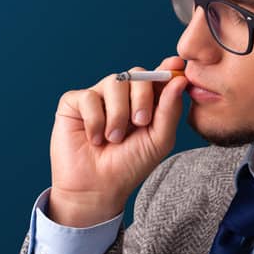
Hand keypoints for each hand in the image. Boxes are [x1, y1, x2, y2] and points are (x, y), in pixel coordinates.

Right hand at [47, 56, 186, 223]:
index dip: (166, 68)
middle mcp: (121, 96)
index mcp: (144, 103)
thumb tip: (179, 79)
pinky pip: (89, 96)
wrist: (96, 188)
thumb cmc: (129, 166)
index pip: (157, 77)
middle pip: (137, 74)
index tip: (176, 65)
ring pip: (114, 82)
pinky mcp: (74, 103)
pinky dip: (95, 120)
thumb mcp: (158, 140)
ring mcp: (97, 97)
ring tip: (113, 138)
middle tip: (140, 123)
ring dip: (118, 114)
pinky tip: (94, 138)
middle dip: (142, 97)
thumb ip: (169, 109)